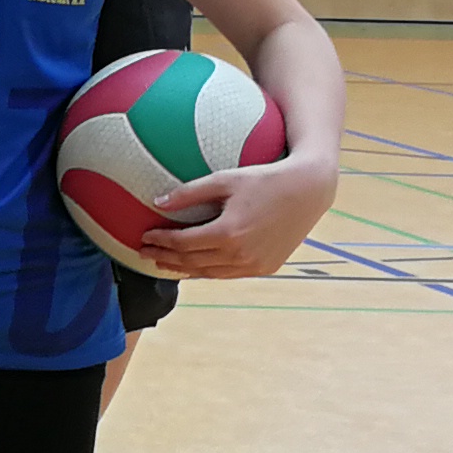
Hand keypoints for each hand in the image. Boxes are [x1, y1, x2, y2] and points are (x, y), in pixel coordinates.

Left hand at [136, 153, 336, 277]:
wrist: (308, 191)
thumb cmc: (264, 178)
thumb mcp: (225, 179)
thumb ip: (189, 192)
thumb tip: (156, 202)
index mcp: (228, 233)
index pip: (183, 243)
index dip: (161, 241)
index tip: (143, 237)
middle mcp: (240, 254)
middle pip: (192, 262)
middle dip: (165, 258)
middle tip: (145, 253)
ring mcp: (255, 265)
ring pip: (210, 273)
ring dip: (184, 269)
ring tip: (164, 263)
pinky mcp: (266, 267)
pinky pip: (229, 274)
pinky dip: (209, 271)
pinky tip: (196, 266)